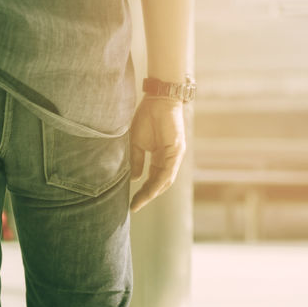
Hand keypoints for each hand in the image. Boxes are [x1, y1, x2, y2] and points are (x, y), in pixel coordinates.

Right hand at [129, 97, 185, 212]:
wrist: (158, 99)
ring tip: (140, 202)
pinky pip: (167, 171)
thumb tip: (135, 178)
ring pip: (165, 180)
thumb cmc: (147, 118)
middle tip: (134, 206)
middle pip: (159, 184)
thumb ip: (137, 161)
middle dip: (146, 196)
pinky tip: (149, 190)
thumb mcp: (137, 144)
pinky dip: (159, 182)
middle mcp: (169, 159)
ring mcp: (174, 155)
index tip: (132, 204)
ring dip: (152, 193)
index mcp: (160, 158)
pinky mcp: (176, 150)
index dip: (142, 192)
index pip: (152, 180)